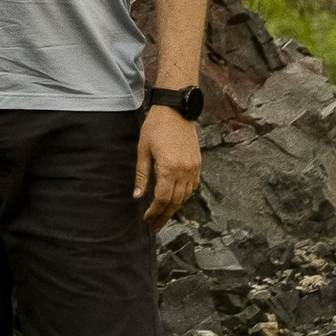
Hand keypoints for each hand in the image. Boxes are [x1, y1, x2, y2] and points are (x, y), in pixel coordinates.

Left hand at [134, 106, 201, 224]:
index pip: (162, 199)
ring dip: (174, 207)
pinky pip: (192, 187)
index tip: (146, 220)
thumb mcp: (143, 149)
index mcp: (169, 168)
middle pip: (175, 202)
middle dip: (164, 215)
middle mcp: (184, 171)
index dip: (154, 212)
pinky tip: (176, 199)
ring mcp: (193, 168)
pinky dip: (184, 196)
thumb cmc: (156, 127)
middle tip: (155, 226)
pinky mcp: (197, 164)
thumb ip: (142, 175)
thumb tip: (137, 196)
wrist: (176, 109)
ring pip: (185, 196)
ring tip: (163, 215)